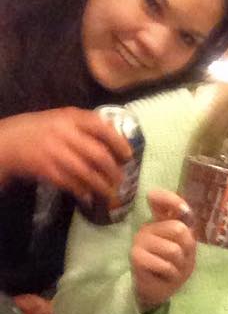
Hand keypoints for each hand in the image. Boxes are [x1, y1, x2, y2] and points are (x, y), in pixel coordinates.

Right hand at [0, 107, 130, 200]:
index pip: (101, 127)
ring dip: (101, 185)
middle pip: (98, 154)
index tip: (129, 155)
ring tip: (110, 193)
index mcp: (70, 117)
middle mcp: (64, 133)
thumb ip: (84, 126)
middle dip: (113, 170)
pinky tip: (88, 196)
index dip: (119, 142)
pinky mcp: (46, 169)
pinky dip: (82, 191)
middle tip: (121, 179)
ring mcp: (55, 152)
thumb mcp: (60, 119)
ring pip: (87, 172)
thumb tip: (115, 139)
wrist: (7, 141)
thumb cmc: (39, 130)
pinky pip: (71, 183)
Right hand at [132, 189, 195, 311]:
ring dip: (179, 265)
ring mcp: (140, 241)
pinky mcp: (136, 257)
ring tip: (171, 269)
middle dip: (187, 249)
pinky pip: (165, 264)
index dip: (171, 199)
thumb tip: (185, 211)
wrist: (160, 290)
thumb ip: (186, 229)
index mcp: (161, 221)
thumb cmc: (175, 266)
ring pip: (174, 250)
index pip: (159, 199)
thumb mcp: (187, 247)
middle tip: (180, 259)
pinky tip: (163, 276)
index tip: (183, 210)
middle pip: (178, 229)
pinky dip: (171, 274)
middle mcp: (148, 227)